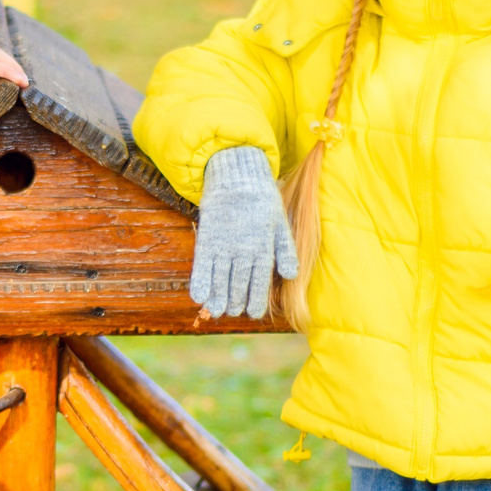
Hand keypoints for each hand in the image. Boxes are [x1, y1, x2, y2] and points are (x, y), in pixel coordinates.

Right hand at [190, 146, 296, 318]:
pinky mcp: (207, 239)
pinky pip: (202, 266)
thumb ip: (286, 250)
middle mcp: (243, 250)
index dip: (256, 300)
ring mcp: (223, 245)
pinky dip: (199, 282)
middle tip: (234, 311)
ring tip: (217, 311)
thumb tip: (292, 275)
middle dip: (236, 301)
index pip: (259, 281)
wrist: (235, 176)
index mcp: (263, 247)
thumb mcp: (279, 222)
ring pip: (220, 279)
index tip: (253, 313)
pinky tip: (198, 297)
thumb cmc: (261, 200)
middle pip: (238, 284)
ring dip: (218, 298)